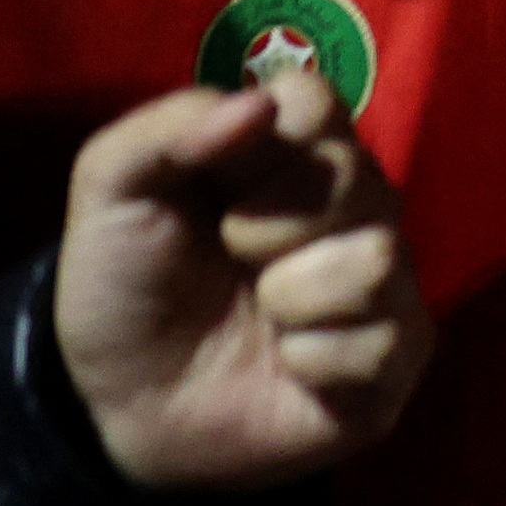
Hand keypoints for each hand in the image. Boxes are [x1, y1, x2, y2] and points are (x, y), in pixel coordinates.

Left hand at [53, 72, 431, 491]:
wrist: (119, 404)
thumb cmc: (123, 284)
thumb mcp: (110, 191)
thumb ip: (167, 129)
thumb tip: (259, 104)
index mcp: (287, 151)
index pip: (318, 101)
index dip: (269, 142)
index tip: (224, 184)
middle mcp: (349, 206)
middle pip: (360, 177)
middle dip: (277, 224)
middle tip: (234, 253)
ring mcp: (380, 282)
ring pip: (382, 259)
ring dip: (295, 296)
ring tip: (261, 314)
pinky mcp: (395, 361)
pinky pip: (387, 342)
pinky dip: (315, 360)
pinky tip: (287, 367)